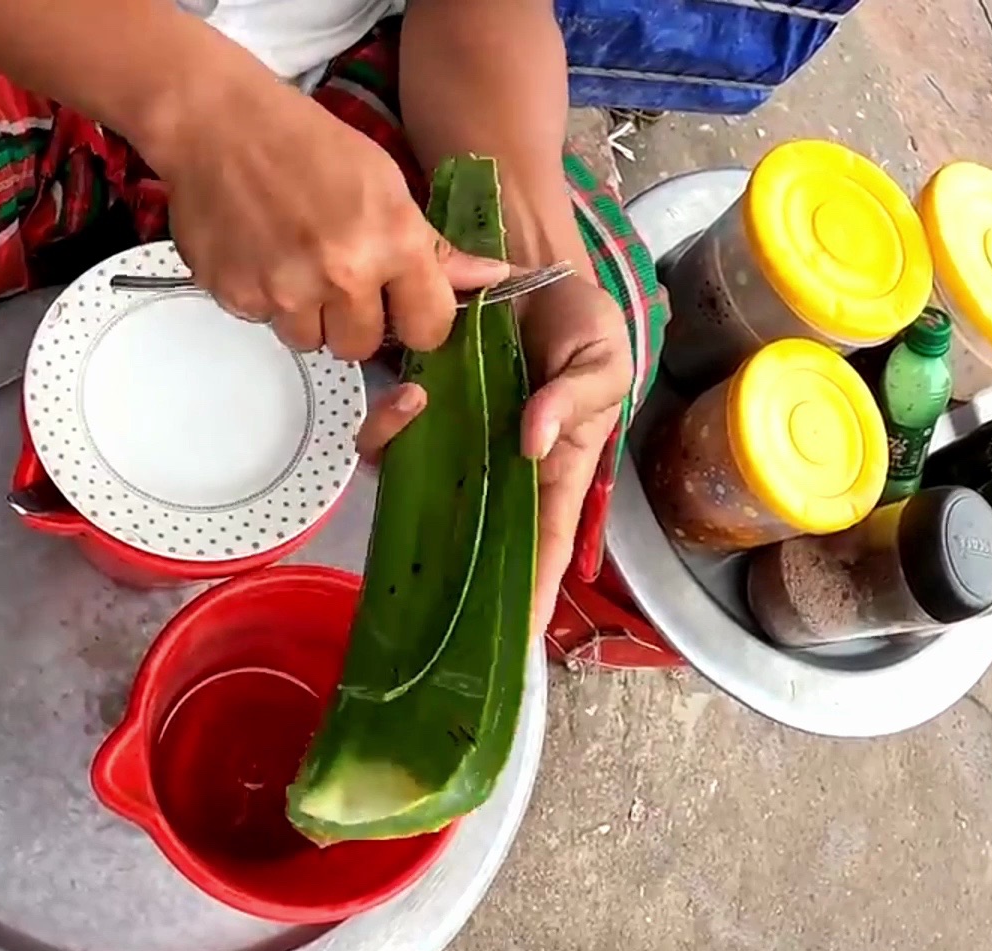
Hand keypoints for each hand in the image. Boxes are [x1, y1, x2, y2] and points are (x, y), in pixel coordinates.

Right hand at [153, 85, 507, 358]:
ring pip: (310, 342)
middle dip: (354, 322)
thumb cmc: (305, 143)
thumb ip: (432, 245)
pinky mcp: (239, 298)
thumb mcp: (383, 182)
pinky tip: (261, 255)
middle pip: (362, 347)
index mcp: (392, 241)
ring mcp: (286, 292)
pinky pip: (265, 324)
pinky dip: (265, 299)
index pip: (428, 328)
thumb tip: (492, 277)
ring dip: (307, 315)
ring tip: (295, 263)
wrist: (217, 125)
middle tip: (338, 280)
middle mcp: (343, 274)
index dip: (417, 321)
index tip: (404, 307)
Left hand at [355, 275, 631, 633]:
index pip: (544, 542)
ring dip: (403, 449)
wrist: (532, 270)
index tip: (518, 639)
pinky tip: (406, 389)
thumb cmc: (581, 327)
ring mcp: (454, 440)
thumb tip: (532, 443)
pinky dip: (388, 420)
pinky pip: (390, 435)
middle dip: (442, 556)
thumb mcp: (603, 359)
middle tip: (421, 573)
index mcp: (554, 469)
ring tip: (415, 400)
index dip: (531, 592)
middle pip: (467, 530)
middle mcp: (496, 467)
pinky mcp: (421, 408)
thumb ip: (575, 399)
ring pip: (414, 480)